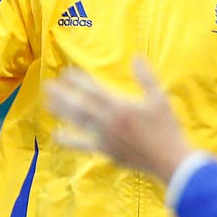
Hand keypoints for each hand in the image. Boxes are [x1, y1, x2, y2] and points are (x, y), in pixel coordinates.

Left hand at [45, 58, 192, 183]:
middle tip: (48, 85)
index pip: (94, 90)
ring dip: (61, 112)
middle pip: (80, 105)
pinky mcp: (105, 151)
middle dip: (63, 94)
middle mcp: (108, 121)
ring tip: (47, 103)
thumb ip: (146, 77)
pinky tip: (57, 136)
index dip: (78, 80)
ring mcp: (105, 137)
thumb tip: (136, 57)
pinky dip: (69, 141)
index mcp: (121, 106)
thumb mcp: (159, 99)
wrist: (168, 160)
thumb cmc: (166, 128)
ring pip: (78, 122)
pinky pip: (82, 145)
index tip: (66, 72)